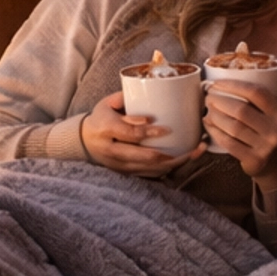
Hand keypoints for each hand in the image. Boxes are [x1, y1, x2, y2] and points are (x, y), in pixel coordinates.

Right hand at [79, 92, 199, 175]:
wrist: (83, 141)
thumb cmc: (100, 118)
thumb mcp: (106, 104)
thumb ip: (125, 101)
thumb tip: (149, 104)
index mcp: (106, 130)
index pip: (131, 135)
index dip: (150, 133)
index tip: (168, 130)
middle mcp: (112, 151)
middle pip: (143, 157)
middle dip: (169, 156)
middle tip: (191, 148)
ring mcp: (119, 165)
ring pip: (149, 169)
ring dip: (173, 164)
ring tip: (193, 154)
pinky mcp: (125, 173)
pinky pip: (148, 175)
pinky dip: (167, 170)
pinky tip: (182, 162)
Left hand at [204, 78, 276, 188]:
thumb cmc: (268, 131)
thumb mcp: (271, 114)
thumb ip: (257, 100)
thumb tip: (223, 83)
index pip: (255, 93)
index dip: (233, 85)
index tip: (216, 83)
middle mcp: (274, 129)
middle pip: (241, 110)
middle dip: (219, 101)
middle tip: (208, 97)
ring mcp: (265, 146)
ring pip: (233, 127)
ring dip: (215, 116)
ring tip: (207, 111)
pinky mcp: (254, 160)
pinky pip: (229, 143)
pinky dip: (215, 132)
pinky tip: (208, 125)